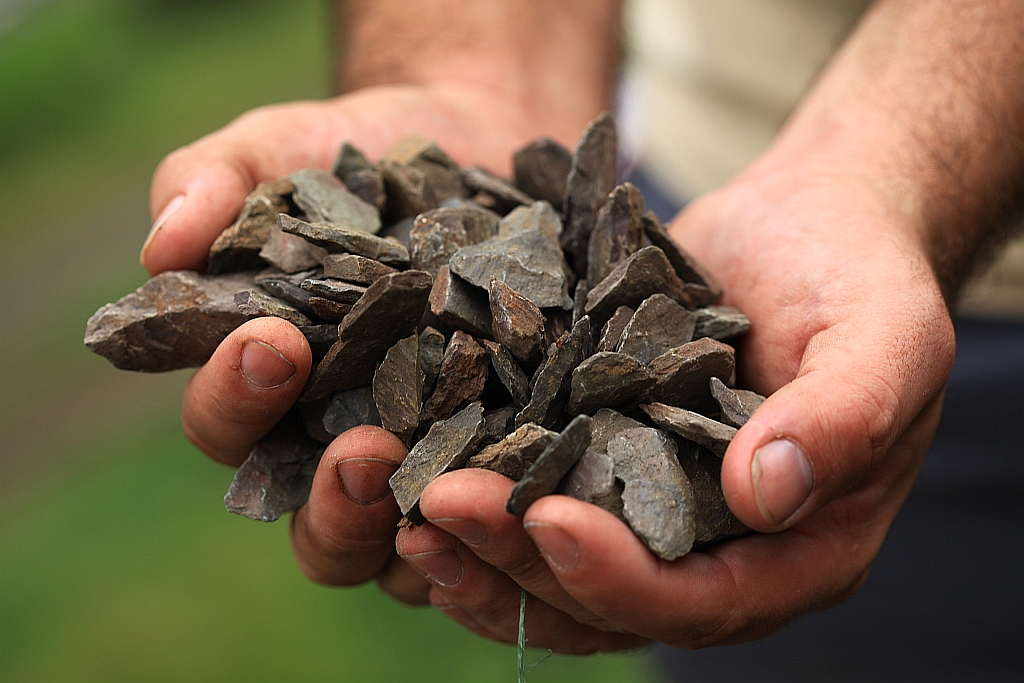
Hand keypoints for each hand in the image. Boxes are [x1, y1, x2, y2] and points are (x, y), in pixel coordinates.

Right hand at [153, 83, 552, 600]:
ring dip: (429, 539)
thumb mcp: (278, 152)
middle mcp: (350, 450)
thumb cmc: (356, 157)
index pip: (229, 429)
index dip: (237, 399)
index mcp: (274, 396)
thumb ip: (213, 185)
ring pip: (419, 555)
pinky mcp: (519, 458)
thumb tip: (159, 250)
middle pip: (323, 530)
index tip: (271, 343)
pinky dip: (523, 510)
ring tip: (452, 483)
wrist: (474, 144)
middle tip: (362, 450)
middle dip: (334, 501)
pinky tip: (543, 479)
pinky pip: (515, 513)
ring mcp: (438, 468)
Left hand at [381, 153, 953, 650]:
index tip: (548, 521)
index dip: (621, 578)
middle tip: (438, 509)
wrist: (809, 220)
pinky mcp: (599, 451)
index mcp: (795, 546)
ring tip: (405, 503)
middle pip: (605, 599)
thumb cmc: (862, 274)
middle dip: (517, 564)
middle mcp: (714, 545)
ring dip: (475, 547)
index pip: (702, 602)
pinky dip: (476, 485)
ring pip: (551, 566)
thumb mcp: (885, 336)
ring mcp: (649, 502)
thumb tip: (765, 492)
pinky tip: (413, 457)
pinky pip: (531, 492)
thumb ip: (841, 417)